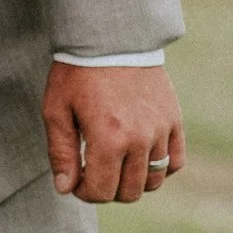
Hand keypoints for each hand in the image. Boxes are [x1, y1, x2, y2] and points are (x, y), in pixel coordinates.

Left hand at [44, 61, 185, 205]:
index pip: (101, 192)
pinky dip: (161, 168)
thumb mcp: (56, 110)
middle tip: (94, 172)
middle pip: (129, 192)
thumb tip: (66, 189)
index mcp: (108, 139)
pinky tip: (141, 159)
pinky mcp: (174, 120)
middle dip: (107, 189)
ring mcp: (161, 130)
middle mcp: (139, 139)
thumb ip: (61, 153)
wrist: (111, 38)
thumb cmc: (77, 73)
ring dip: (132, 181)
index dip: (84, 193)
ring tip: (116, 164)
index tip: (76, 181)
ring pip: (154, 181)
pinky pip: (176, 162)